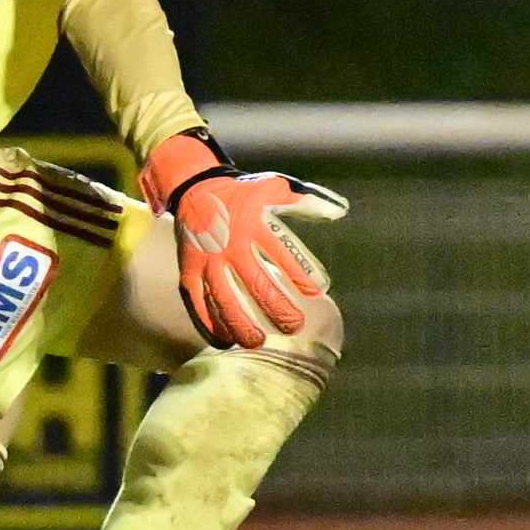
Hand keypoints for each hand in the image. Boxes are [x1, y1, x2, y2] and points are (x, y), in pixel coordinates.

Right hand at [137, 128, 339, 350]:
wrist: (194, 188)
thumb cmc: (243, 193)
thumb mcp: (275, 187)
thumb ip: (307, 201)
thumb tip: (340, 212)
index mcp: (253, 224)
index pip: (282, 252)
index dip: (301, 273)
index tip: (318, 292)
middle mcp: (230, 245)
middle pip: (255, 282)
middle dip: (276, 308)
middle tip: (294, 326)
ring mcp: (207, 260)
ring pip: (223, 298)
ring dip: (240, 323)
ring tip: (257, 341)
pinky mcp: (189, 270)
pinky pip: (196, 300)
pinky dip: (209, 321)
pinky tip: (223, 339)